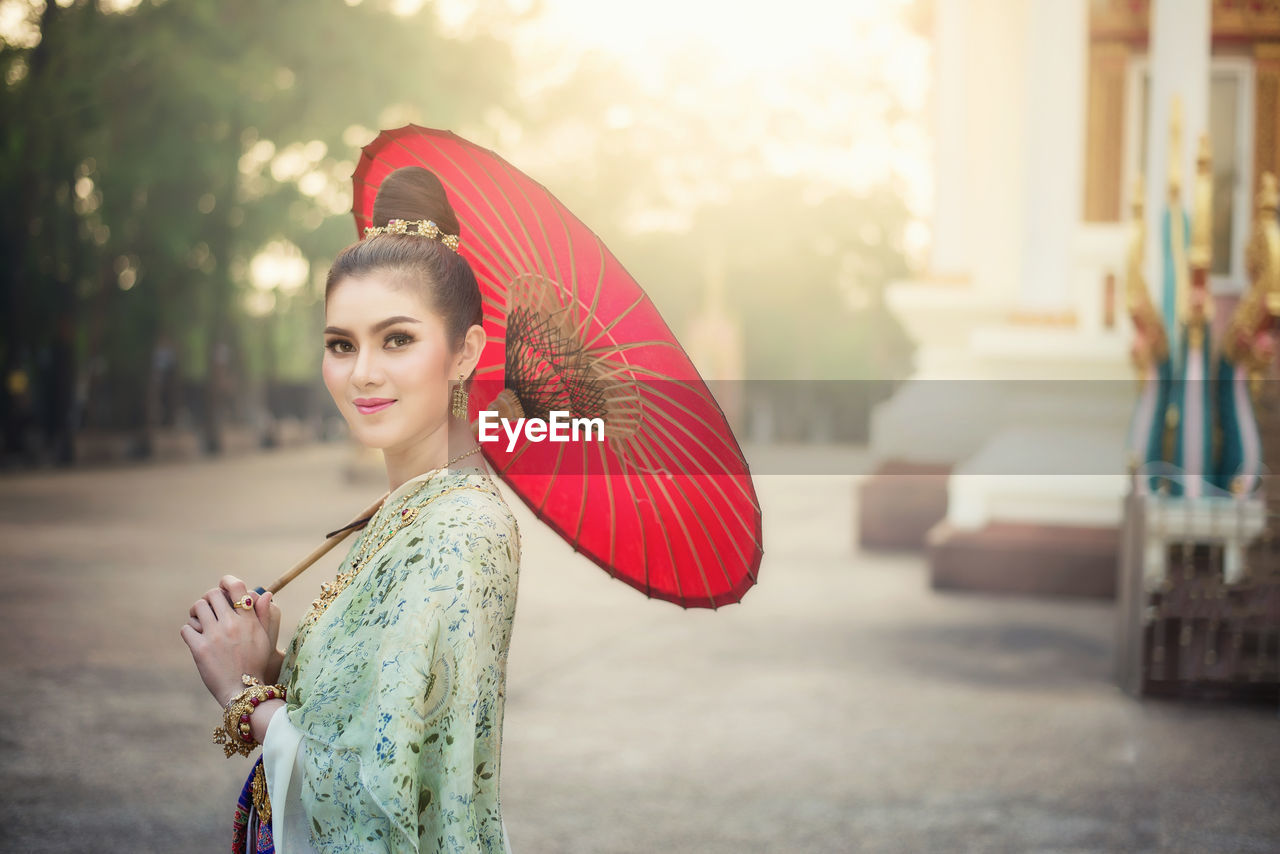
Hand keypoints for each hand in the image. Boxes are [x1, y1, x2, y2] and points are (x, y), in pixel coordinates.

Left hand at [179, 583, 275, 706]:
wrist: (244, 692)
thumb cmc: (256, 664)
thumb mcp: (265, 639)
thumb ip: (264, 614)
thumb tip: (264, 593)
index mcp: (249, 620)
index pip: (237, 587)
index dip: (227, 581)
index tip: (224, 586)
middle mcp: (231, 624)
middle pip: (213, 594)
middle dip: (210, 598)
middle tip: (209, 607)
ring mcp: (214, 636)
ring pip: (197, 607)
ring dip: (197, 612)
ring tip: (200, 620)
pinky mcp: (199, 649)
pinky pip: (186, 628)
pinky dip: (189, 630)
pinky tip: (195, 637)